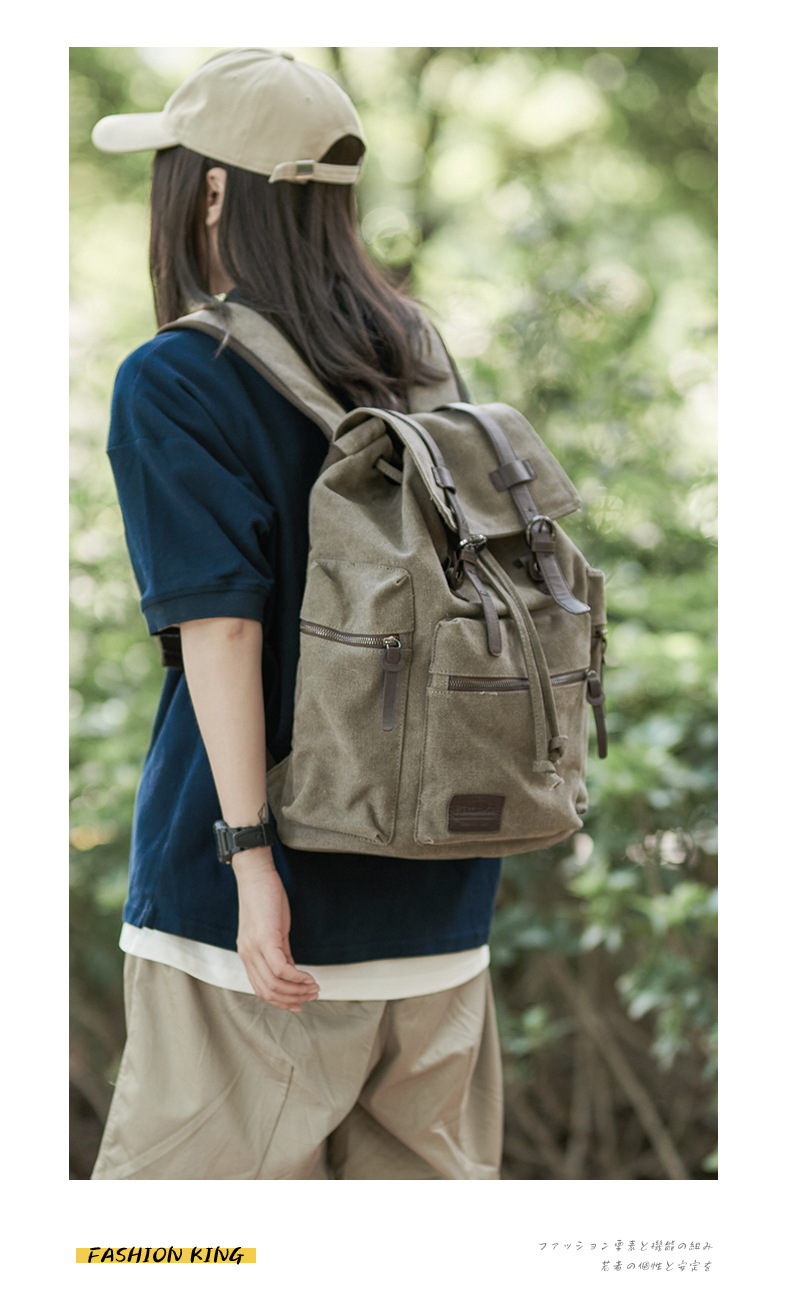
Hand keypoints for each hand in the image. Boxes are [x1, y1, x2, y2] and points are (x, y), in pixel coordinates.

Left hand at [233, 850, 319, 1011]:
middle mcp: (247, 955)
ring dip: (298, 990)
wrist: (256, 875)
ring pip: (275, 984)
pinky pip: (281, 969)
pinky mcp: (265, 939)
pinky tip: (309, 976)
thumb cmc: (265, 899)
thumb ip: (280, 953)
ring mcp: (254, 949)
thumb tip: (292, 972)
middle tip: (313, 995)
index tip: (300, 1003)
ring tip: (315, 987)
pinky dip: (297, 977)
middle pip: (268, 992)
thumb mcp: (273, 931)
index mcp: (247, 955)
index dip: (282, 1001)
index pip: (261, 989)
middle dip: (293, 998)